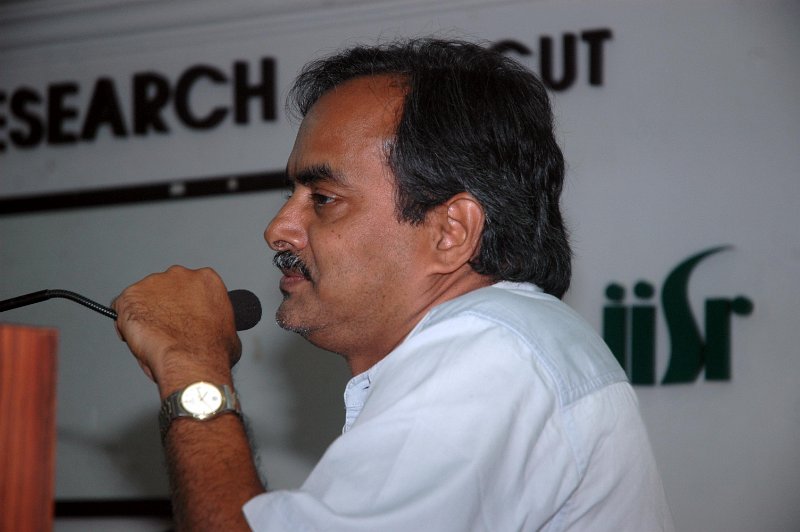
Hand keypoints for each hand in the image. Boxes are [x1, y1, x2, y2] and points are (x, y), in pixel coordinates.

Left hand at [112, 266, 241, 394]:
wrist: (191, 362)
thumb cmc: (211, 351)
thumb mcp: (228, 333)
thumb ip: (216, 322)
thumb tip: (213, 331)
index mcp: (206, 280)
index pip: (191, 286)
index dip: (186, 303)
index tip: (184, 316)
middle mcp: (180, 275)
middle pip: (166, 288)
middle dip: (165, 305)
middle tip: (167, 328)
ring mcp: (153, 284)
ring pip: (144, 296)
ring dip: (146, 313)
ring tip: (153, 337)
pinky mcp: (130, 296)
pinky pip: (122, 307)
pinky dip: (126, 322)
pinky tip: (137, 338)